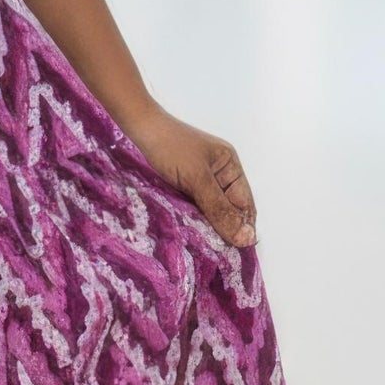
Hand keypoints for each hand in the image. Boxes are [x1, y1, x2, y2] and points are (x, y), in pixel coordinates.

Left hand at [121, 103, 257, 248]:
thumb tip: (247, 238)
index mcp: (230, 166)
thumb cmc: (170, 148)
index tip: (239, 254)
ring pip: (210, 211)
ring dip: (207, 226)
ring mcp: (198, 180)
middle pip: (228, 209)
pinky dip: (192, 219)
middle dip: (225, 230)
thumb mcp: (197, 180)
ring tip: (205, 249)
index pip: (245, 204)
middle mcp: (218, 174)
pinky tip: (189, 234)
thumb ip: (220, 209)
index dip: (243, 227)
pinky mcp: (180, 186)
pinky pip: (193, 208)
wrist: (137, 129)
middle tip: (221, 256)